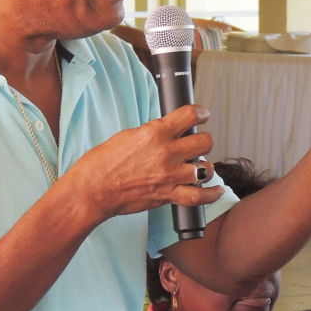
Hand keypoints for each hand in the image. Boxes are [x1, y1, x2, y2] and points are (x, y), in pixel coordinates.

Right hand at [65, 104, 223, 222]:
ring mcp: (169, 176)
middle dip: (203, 141)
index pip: (189, 115)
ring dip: (204, 167)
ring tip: (199, 167)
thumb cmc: (101, 163)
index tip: (203, 115)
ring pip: (206, 168)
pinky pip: (199, 197)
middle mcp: (166, 153)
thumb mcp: (127, 136)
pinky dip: (211, 194)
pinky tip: (217, 190)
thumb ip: (151, 134)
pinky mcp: (168, 195)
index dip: (201, 113)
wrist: (92, 190)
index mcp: (154, 133)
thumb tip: (167, 133)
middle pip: (204, 142)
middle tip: (197, 144)